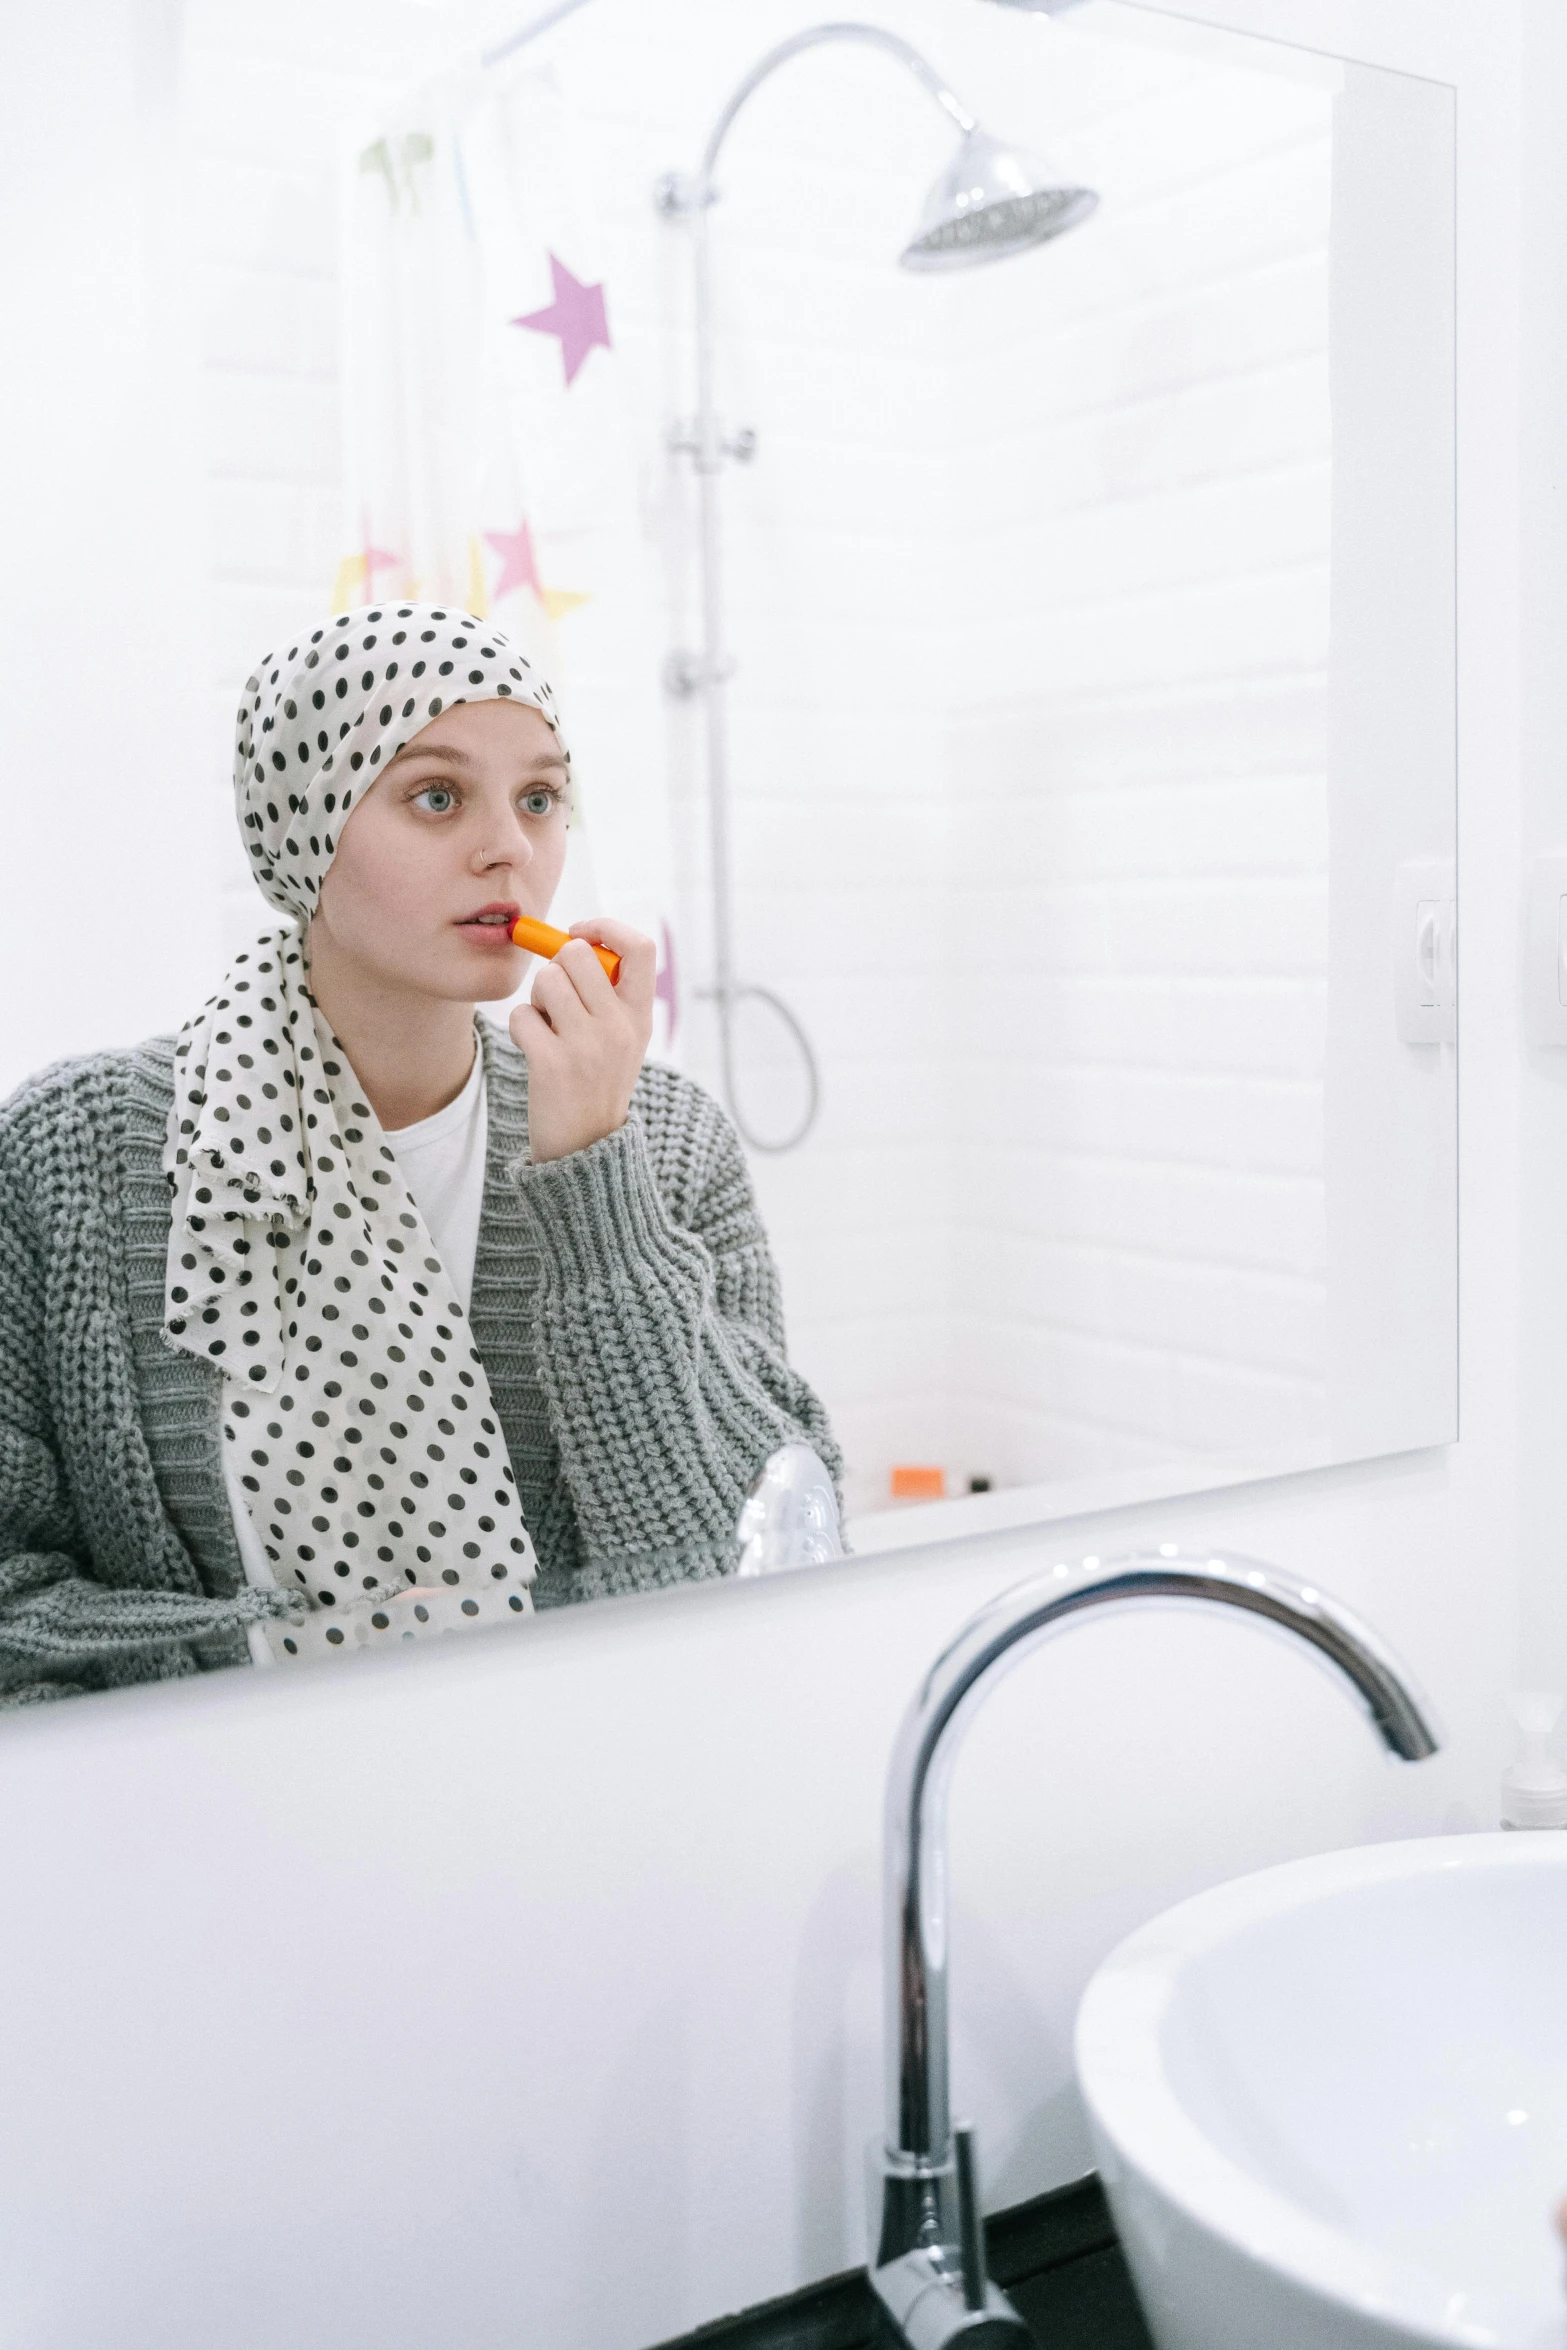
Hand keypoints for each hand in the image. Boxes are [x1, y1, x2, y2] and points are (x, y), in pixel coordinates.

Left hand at [507, 917, 655, 1163]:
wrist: (585, 1148)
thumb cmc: (595, 1082)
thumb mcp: (623, 1039)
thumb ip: (609, 994)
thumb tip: (573, 941)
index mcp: (641, 1016)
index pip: (640, 947)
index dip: (606, 928)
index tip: (581, 934)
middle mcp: (619, 1028)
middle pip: (577, 954)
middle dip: (557, 967)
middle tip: (557, 996)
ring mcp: (587, 1046)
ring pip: (545, 980)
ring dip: (537, 998)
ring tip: (547, 1027)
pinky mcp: (552, 1064)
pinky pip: (521, 1015)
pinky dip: (520, 1027)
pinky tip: (534, 1049)